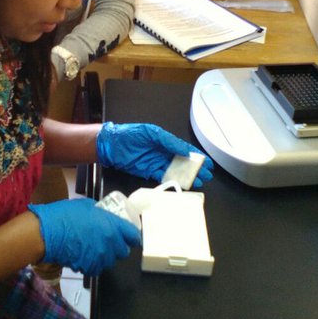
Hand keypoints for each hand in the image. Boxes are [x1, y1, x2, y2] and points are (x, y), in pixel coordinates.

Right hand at [28, 198, 140, 275]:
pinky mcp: (89, 267)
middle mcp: (110, 245)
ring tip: (95, 247)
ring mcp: (100, 258)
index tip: (130, 235)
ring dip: (106, 255)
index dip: (133, 236)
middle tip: (110, 240)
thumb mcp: (86, 206)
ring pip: (110, 260)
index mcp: (112, 227)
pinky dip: (94, 262)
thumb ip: (100, 213)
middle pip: (123, 251)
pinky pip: (97, 267)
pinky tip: (85, 255)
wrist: (47, 233)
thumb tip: (103, 216)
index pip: (133, 235)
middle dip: (119, 246)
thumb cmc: (65, 214)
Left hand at [96, 122, 213, 187]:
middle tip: (206, 175)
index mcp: (164, 140)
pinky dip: (174, 181)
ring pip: (175, 170)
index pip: (184, 148)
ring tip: (198, 182)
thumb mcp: (151, 133)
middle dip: (195, 168)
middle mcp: (162, 151)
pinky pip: (164, 177)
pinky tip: (182, 185)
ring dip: (187, 176)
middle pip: (182, 161)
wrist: (110, 145)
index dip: (196, 155)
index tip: (207, 162)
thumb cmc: (129, 134)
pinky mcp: (149, 171)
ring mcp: (156, 162)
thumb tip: (185, 149)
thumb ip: (168, 141)